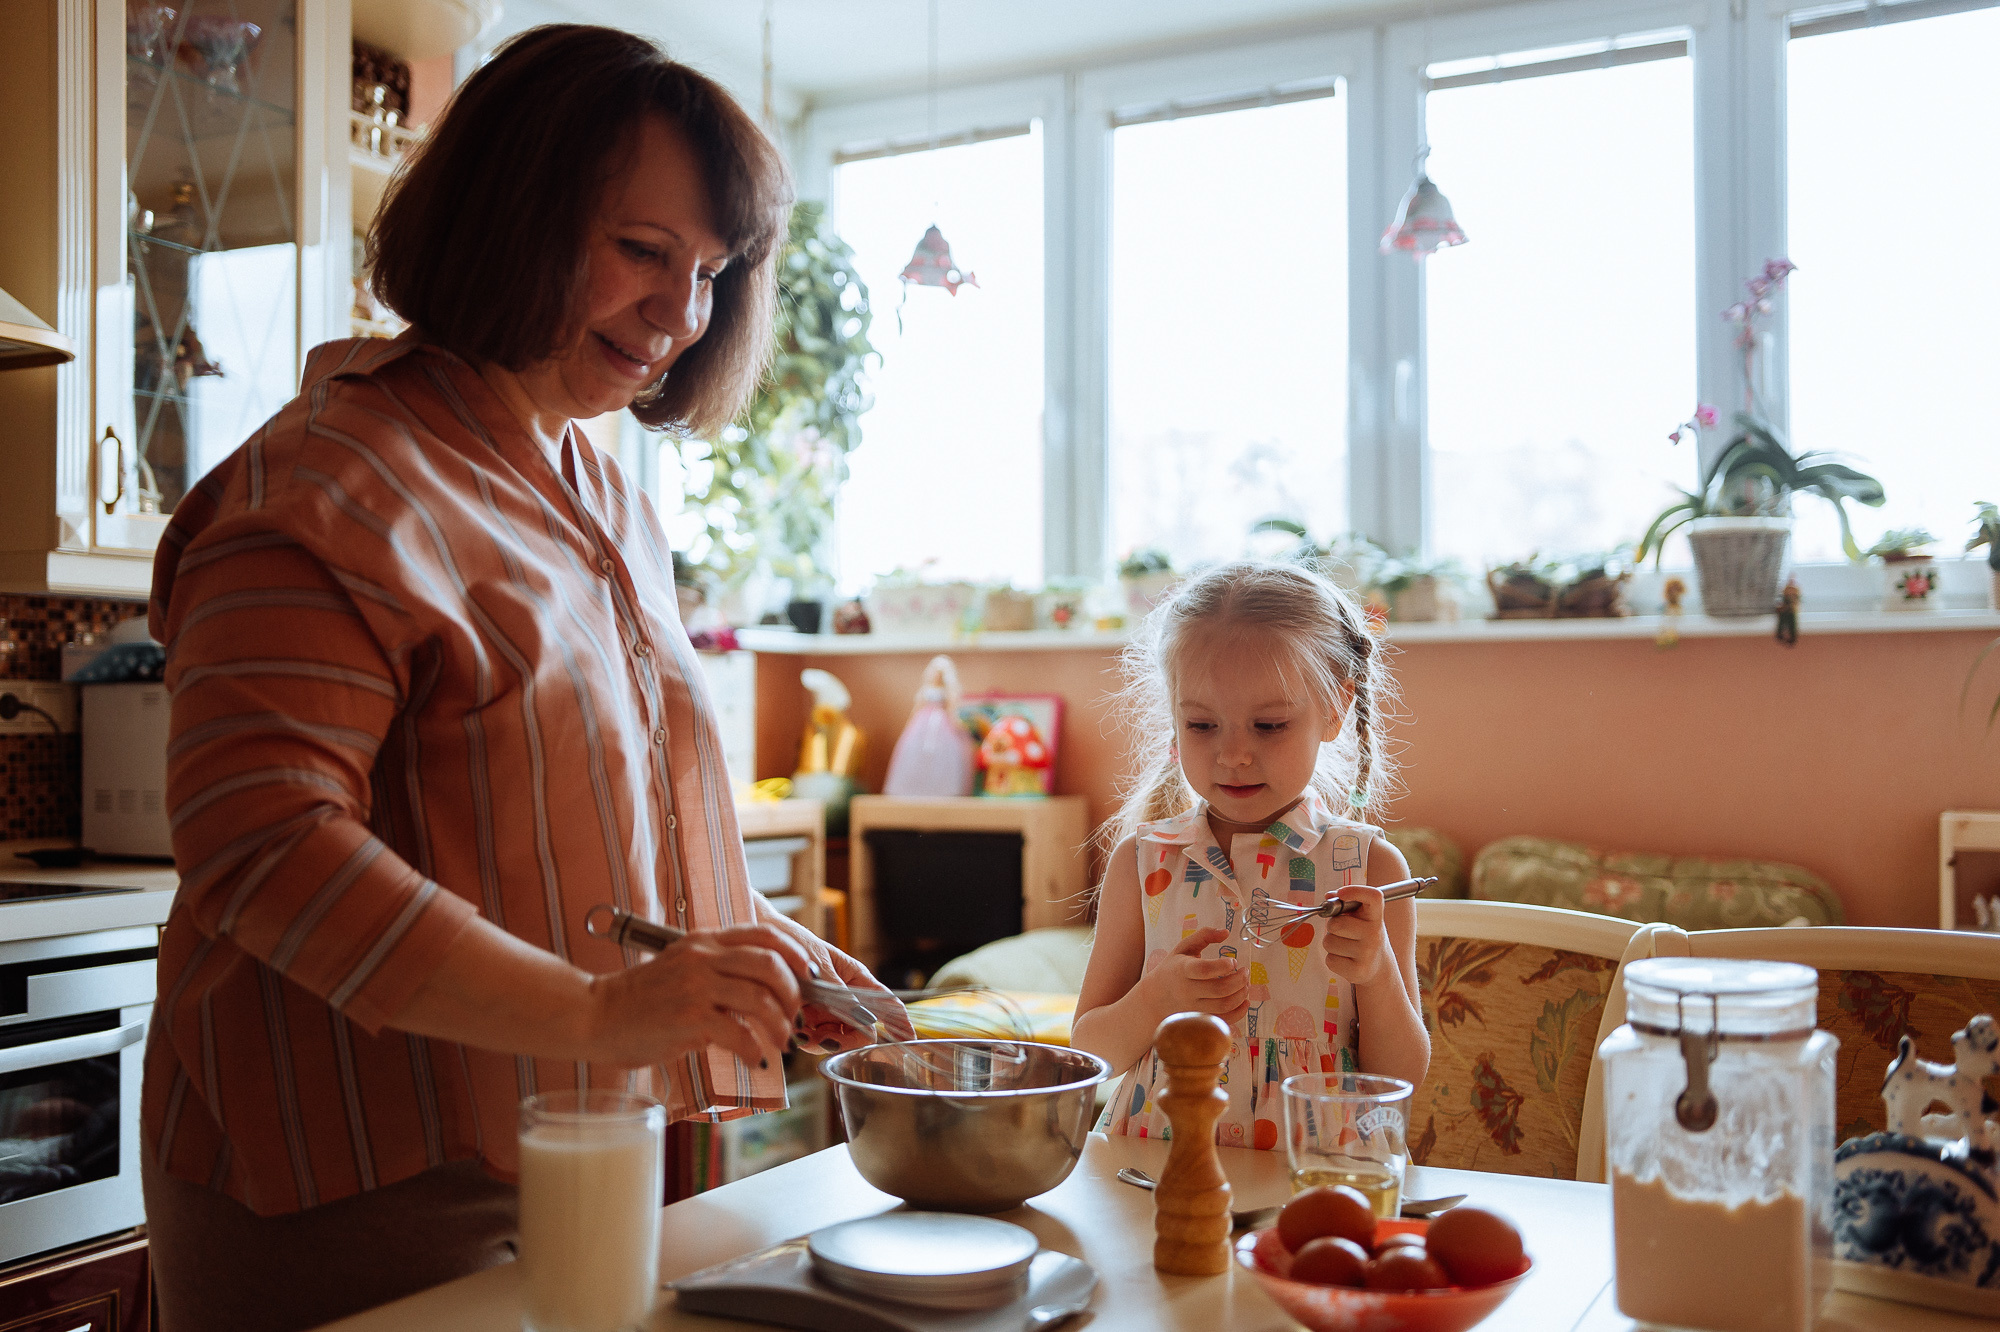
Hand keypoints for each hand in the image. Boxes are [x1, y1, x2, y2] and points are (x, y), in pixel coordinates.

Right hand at [584, 921, 810, 1068]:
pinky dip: (756, 1051)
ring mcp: (695, 986)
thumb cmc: (640, 1000)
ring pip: (761, 998)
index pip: (763, 933)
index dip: (795, 953)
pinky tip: (756, 1061)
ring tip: (779, 1042)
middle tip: (794, 1016)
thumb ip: (717, 969)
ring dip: (780, 1025)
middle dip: (794, 993)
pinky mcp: (688, 1018)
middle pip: (770, 964)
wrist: (595, 1016)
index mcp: (704, 941)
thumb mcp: (681, 967)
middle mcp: (702, 957)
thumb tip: (764, 988)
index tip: (808, 976)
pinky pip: (740, 1033)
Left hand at [754, 894, 909, 1050]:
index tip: (909, 1040)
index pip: (887, 1003)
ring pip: (837, 1039)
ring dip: (822, 1041)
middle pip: (861, 1030)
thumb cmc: (793, 944)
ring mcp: (826, 1010)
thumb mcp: (819, 967)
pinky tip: (794, 1029)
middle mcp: (845, 998)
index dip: (900, 1023)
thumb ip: (840, 994)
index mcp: (856, 978)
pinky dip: (805, 1039)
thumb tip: (865, 1019)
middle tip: (826, 1037)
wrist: (759, 945)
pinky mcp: (806, 1019)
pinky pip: (814, 1039)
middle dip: (846, 1039)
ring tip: (803, 1029)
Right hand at [1142, 926, 1247, 1026]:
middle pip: (1219, 989)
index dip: (1223, 965)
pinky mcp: (1200, 1019)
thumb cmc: (1172, 969)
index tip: (1233, 961)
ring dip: (1241, 994)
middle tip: (1245, 971)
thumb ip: (1203, 936)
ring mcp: (1193, 1008)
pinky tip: (1244, 1001)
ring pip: (1224, 1005)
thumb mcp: (1183, 948)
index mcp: (1182, 970)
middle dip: (1239, 980)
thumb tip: (1226, 932)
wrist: (1155, 998)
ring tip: (1245, 984)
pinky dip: (1239, 1012)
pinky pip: (1224, 1020)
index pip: (1204, 969)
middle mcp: (1187, 991)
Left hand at [1321, 886, 1394, 985]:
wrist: (1379, 967)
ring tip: (1345, 946)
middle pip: (1336, 924)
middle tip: (1343, 931)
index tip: (1341, 893)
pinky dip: (1333, 959)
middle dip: (1332, 926)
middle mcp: (1375, 934)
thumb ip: (1344, 904)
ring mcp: (1368, 954)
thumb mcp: (1361, 917)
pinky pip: (1330, 960)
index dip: (1355, 891)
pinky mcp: (1358, 972)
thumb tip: (1328, 896)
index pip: (1373, 897)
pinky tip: (1346, 959)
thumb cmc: (1364, 936)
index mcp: (1376, 916)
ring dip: (1332, 943)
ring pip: (1329, 942)